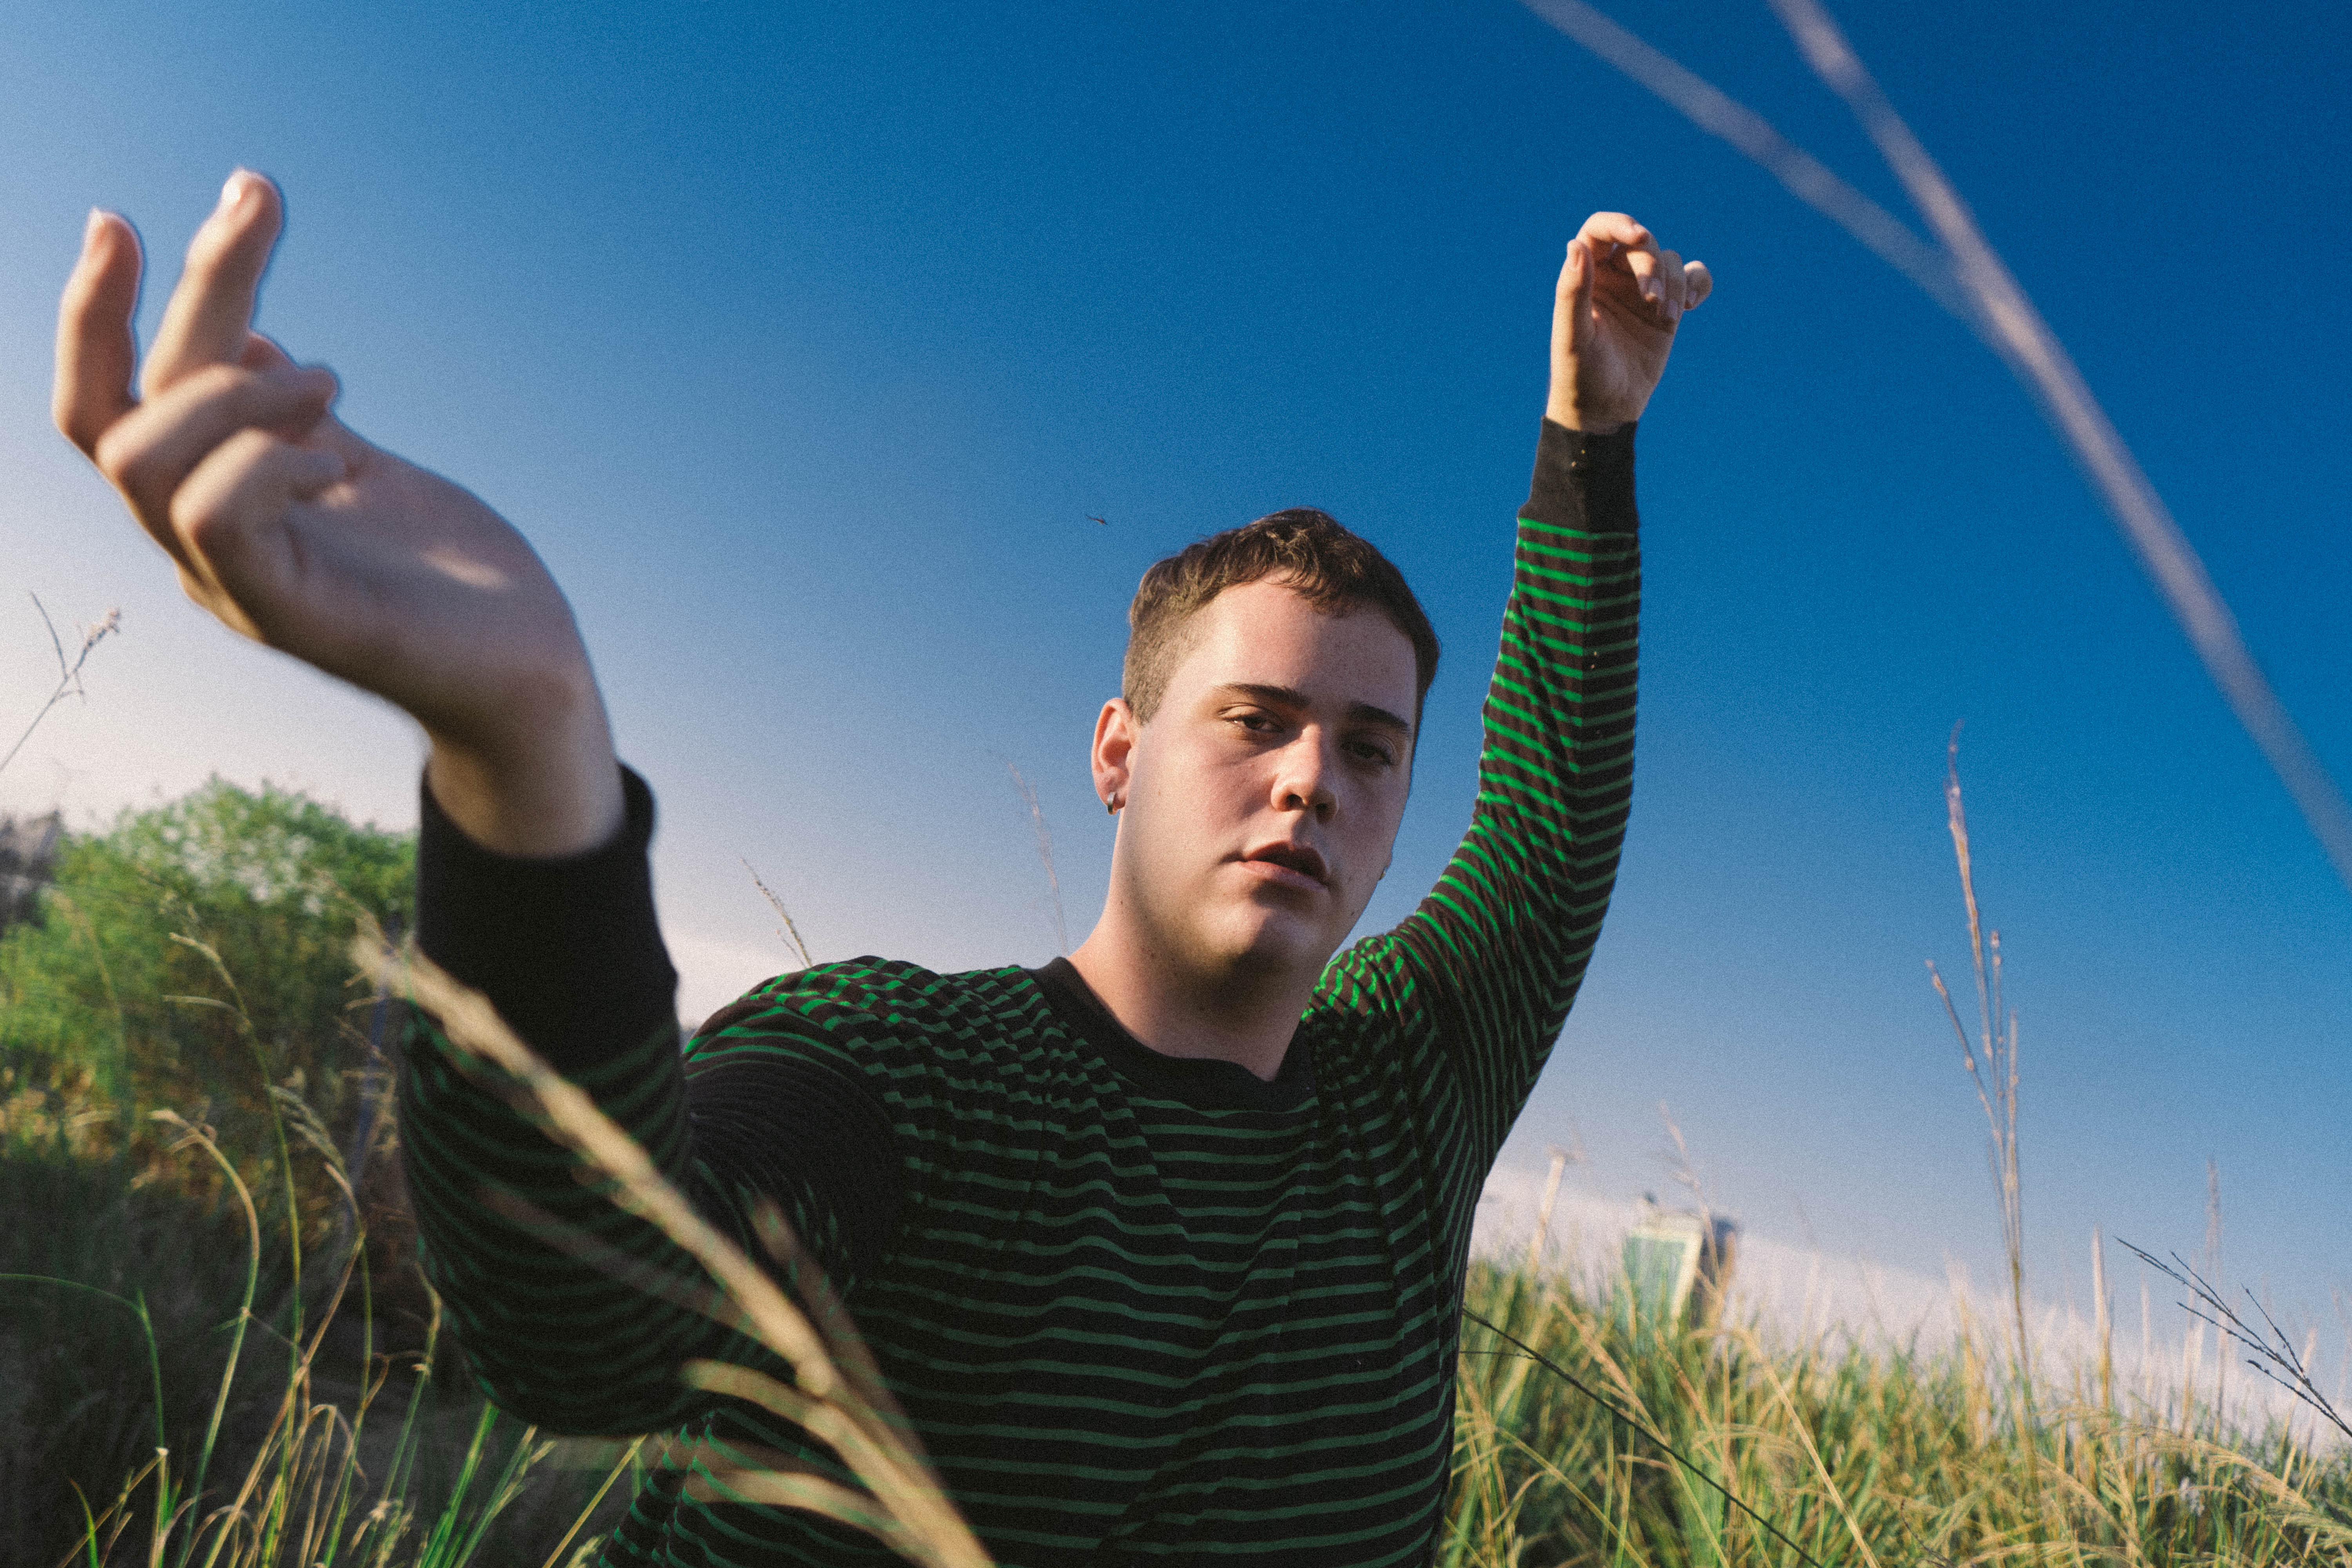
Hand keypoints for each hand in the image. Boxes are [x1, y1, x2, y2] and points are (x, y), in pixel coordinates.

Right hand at [54, 172, 622, 855]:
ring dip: (234, 391)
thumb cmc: (454, 573)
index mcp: (214, 503)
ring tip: (334, 387)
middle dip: (185, 292)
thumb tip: (243, 338)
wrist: (528, 668)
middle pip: (119, 412)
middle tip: (258, 208)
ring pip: (143, 461)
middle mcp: (203, 545)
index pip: (109, 403)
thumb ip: (295, 416)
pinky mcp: (288, 614)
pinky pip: (214, 517)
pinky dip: (266, 462)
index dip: (96, 313)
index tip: (121, 221)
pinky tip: (339, 462)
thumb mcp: (364, 466)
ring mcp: (237, 583)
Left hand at [1546, 211, 1711, 432]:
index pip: (1599, 230)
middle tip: (1650, 299)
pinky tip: (1691, 306)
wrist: (1605, 410)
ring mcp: (1643, 292)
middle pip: (1642, 244)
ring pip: (1669, 260)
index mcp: (1586, 277)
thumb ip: (1572, 292)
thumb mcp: (1573, 337)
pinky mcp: (1667, 310)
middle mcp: (1614, 278)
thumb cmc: (1580, 375)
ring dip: (1674, 283)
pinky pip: (1693, 278)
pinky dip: (1698, 284)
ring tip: (1666, 317)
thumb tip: (1576, 246)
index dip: (1619, 224)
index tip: (1638, 236)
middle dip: (1651, 265)